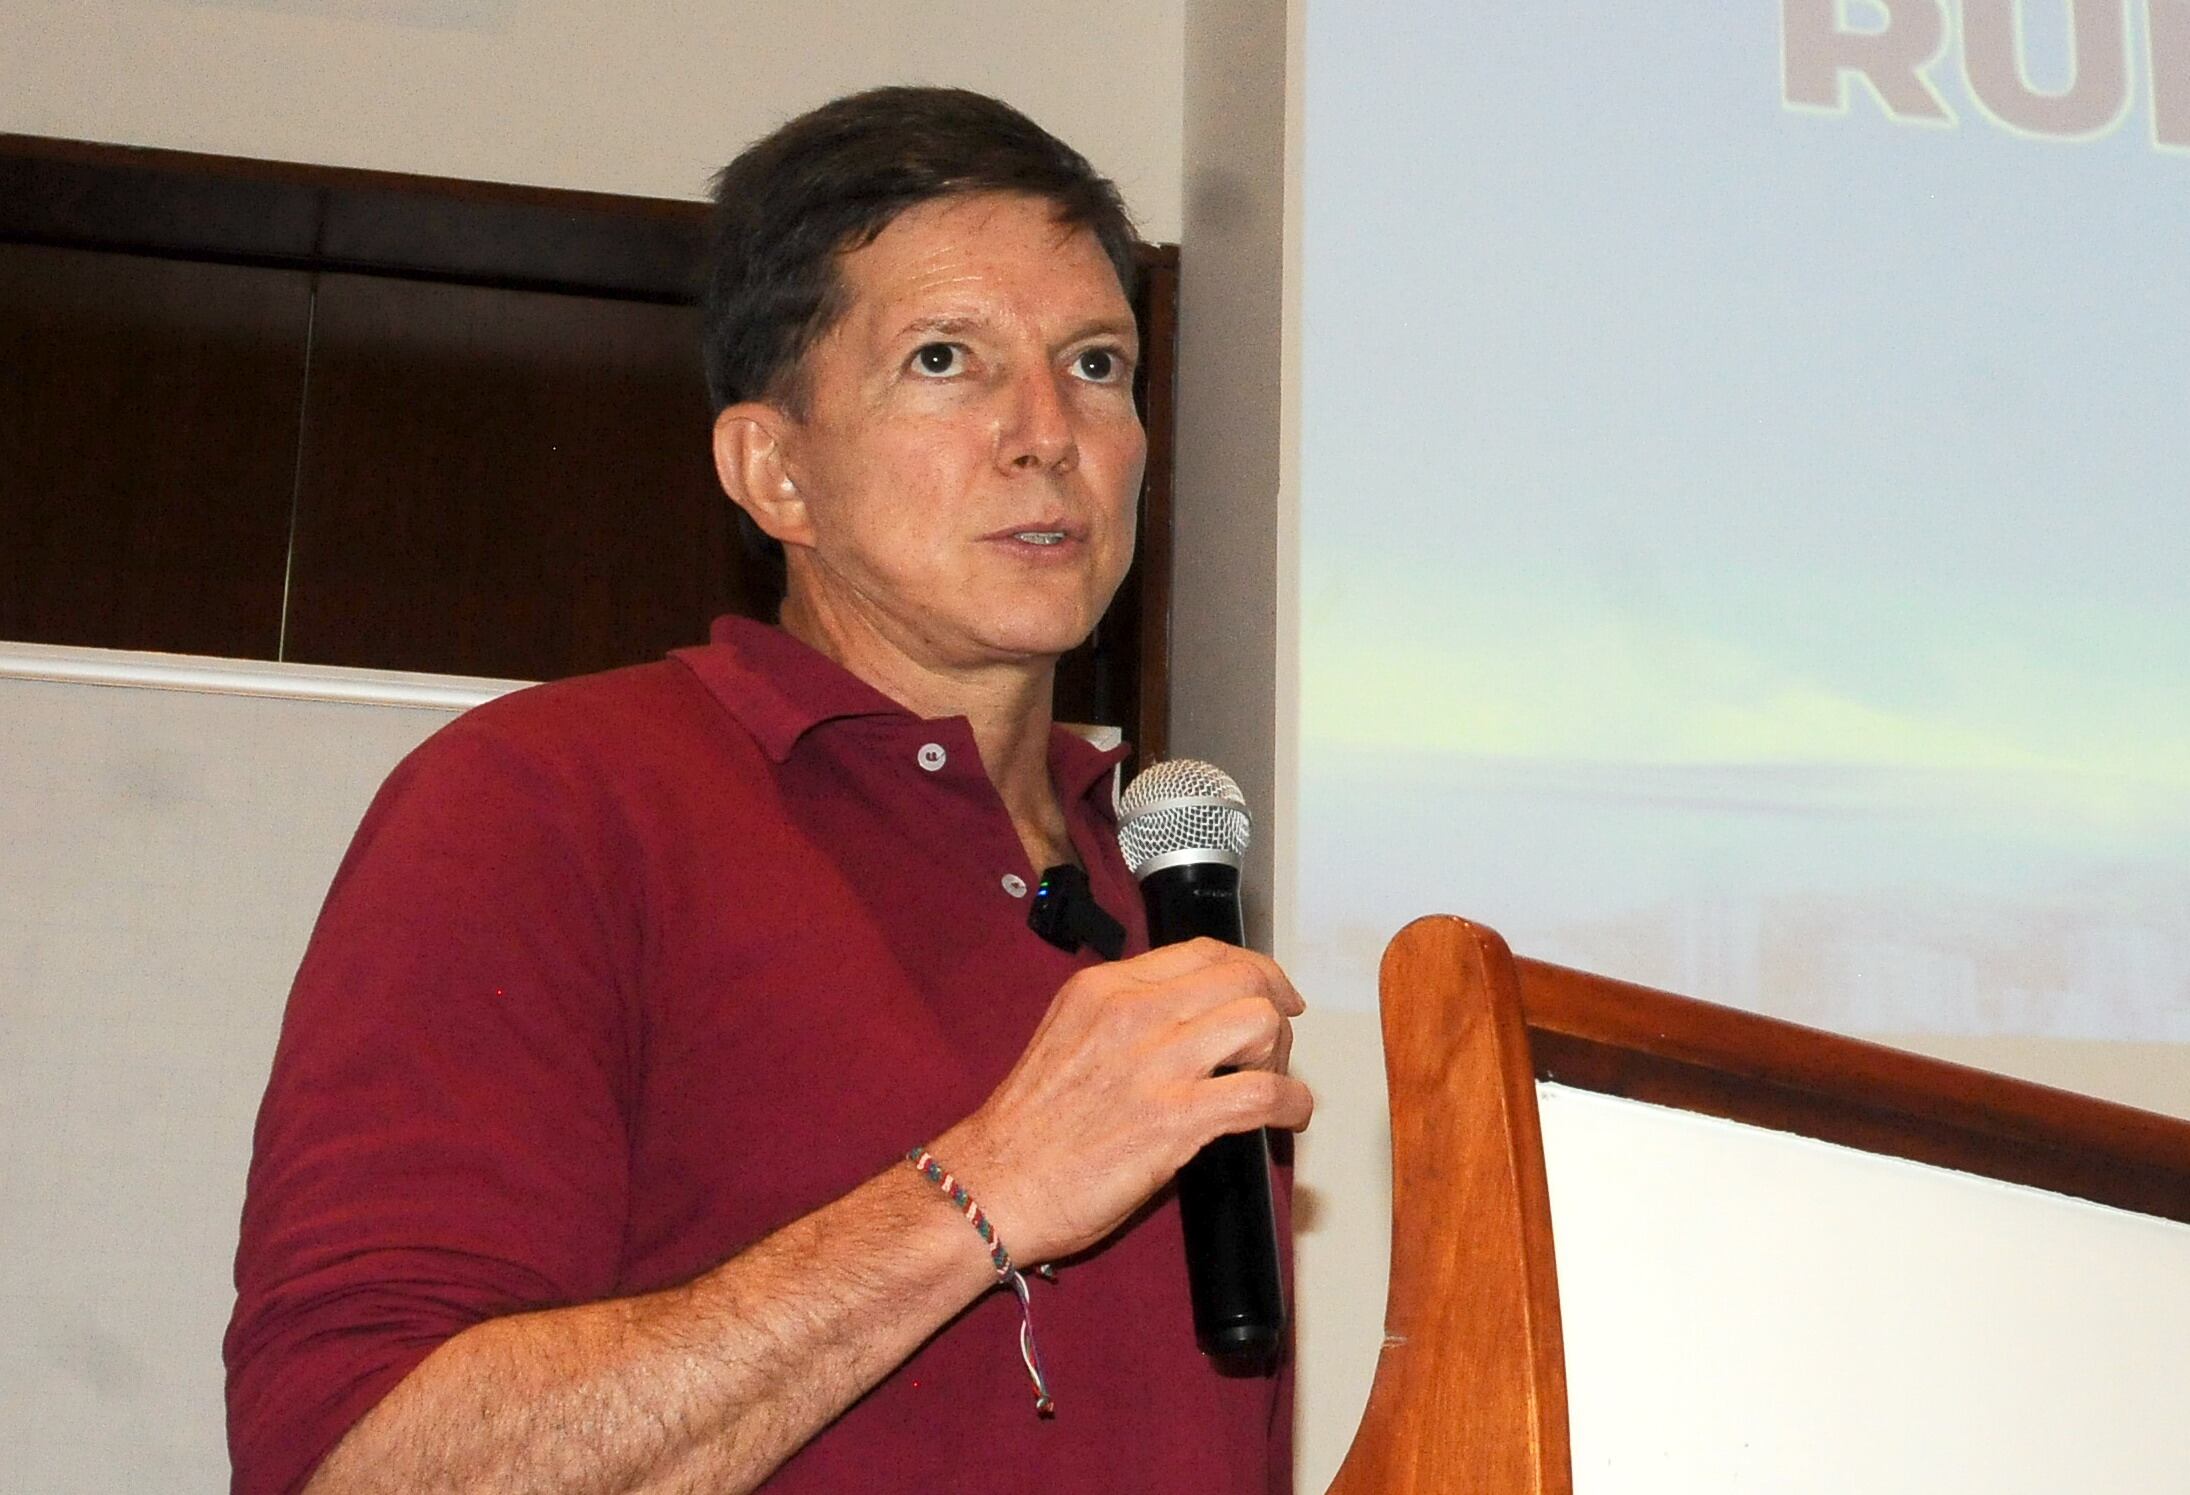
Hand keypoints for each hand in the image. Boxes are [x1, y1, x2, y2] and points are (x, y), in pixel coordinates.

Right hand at [932, 938, 1312, 1266]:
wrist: (994, 1185)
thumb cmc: (1027, 1128)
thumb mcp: (1066, 1037)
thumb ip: (1122, 1019)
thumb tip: (1184, 1022)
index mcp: (1103, 990)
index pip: (1201, 951)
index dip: (1248, 968)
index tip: (1266, 990)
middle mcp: (1132, 1014)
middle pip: (1241, 977)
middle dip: (1273, 1006)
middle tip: (1275, 1041)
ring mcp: (1156, 1063)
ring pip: (1259, 1022)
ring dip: (1279, 1054)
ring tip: (1268, 1081)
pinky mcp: (1176, 1118)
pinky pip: (1263, 1093)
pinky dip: (1291, 1103)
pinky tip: (1290, 1116)